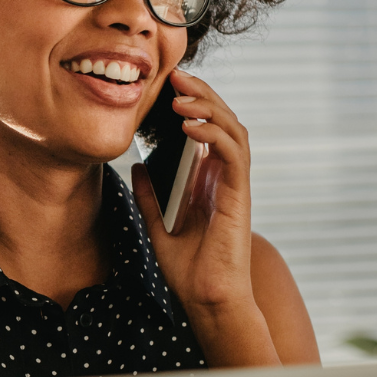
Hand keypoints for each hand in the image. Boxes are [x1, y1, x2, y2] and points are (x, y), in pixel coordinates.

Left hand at [132, 70, 278, 366]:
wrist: (206, 299)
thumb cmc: (188, 269)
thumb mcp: (157, 225)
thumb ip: (150, 196)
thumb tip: (137, 166)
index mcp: (208, 180)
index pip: (206, 128)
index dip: (192, 103)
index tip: (168, 85)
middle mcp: (224, 177)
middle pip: (222, 120)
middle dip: (201, 94)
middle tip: (176, 77)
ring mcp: (234, 185)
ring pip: (232, 130)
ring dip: (208, 107)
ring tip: (181, 96)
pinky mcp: (239, 195)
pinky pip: (233, 154)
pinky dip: (213, 134)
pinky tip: (189, 126)